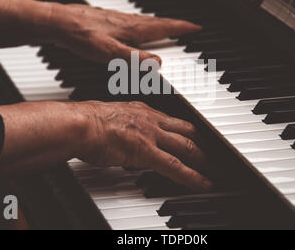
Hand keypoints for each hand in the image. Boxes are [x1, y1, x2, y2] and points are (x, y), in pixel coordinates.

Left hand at [46, 3, 201, 64]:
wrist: (59, 22)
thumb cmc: (81, 36)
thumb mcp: (108, 52)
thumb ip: (133, 58)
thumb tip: (156, 63)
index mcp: (133, 29)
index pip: (164, 27)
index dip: (181, 28)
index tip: (196, 27)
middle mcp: (128, 22)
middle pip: (158, 23)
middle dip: (174, 26)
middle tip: (186, 29)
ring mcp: (119, 20)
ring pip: (145, 23)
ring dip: (159, 26)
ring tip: (167, 31)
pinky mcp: (109, 21)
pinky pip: (133, 24)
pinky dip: (143, 27)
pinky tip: (136, 32)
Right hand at [72, 100, 212, 191]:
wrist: (80, 125)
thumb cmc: (87, 122)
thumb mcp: (112, 117)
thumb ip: (125, 125)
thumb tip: (126, 136)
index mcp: (142, 110)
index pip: (172, 120)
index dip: (186, 130)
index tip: (194, 136)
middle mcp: (151, 120)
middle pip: (187, 130)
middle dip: (203, 142)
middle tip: (214, 152)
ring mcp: (151, 135)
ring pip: (187, 147)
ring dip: (203, 159)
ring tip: (214, 170)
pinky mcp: (147, 152)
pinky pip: (176, 166)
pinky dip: (193, 177)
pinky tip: (203, 183)